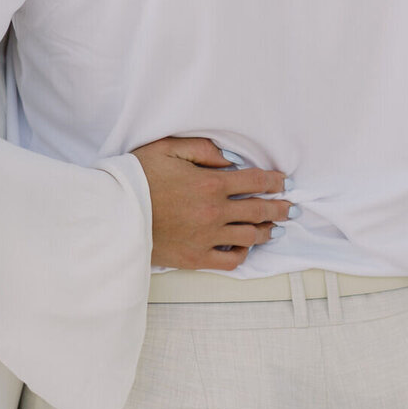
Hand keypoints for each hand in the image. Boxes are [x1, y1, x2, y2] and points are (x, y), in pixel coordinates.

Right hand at [132, 138, 290, 270]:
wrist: (115, 213)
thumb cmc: (139, 176)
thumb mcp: (167, 148)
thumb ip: (202, 149)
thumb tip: (229, 159)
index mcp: (210, 183)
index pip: (254, 181)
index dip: (275, 181)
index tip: (285, 182)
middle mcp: (214, 212)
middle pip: (259, 210)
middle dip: (280, 208)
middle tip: (293, 208)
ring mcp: (207, 238)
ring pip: (250, 236)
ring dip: (267, 231)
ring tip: (275, 228)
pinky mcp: (196, 258)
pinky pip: (230, 260)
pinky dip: (243, 253)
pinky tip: (245, 246)